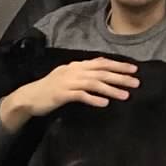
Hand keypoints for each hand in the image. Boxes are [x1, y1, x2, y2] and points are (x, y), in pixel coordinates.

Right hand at [0, 58, 139, 131]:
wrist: (29, 97)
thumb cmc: (50, 89)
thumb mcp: (68, 77)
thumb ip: (84, 75)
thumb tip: (102, 74)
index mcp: (76, 66)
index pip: (101, 62)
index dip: (118, 65)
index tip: (133, 69)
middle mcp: (73, 71)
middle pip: (101, 72)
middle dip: (120, 77)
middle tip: (136, 82)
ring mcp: (67, 82)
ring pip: (93, 83)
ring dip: (111, 89)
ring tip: (125, 95)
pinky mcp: (62, 94)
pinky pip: (80, 95)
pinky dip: (93, 99)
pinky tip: (105, 103)